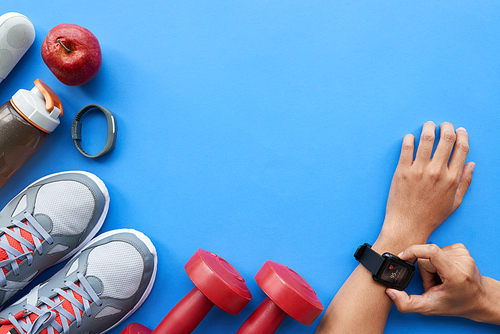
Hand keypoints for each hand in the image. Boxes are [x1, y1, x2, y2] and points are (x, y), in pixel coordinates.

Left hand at [381, 122, 473, 243]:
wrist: (407, 225)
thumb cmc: (431, 216)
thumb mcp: (455, 202)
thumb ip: (465, 182)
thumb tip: (471, 163)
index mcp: (452, 178)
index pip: (462, 148)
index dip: (462, 135)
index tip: (459, 130)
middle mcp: (437, 172)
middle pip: (446, 139)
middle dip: (447, 127)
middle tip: (443, 124)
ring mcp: (418, 171)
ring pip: (427, 139)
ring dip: (429, 128)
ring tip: (428, 125)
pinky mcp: (402, 171)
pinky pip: (406, 148)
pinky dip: (410, 138)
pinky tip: (411, 137)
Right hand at [385, 243, 485, 319]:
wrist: (479, 299)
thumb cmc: (457, 303)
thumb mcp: (430, 308)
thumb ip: (407, 303)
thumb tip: (390, 292)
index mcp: (455, 274)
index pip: (431, 251)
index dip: (413, 251)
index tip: (403, 257)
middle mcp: (461, 261)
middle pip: (427, 258)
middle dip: (424, 271)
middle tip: (433, 284)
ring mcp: (463, 253)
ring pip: (431, 253)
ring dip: (431, 267)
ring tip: (440, 279)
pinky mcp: (462, 248)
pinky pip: (439, 250)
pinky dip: (437, 260)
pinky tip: (444, 270)